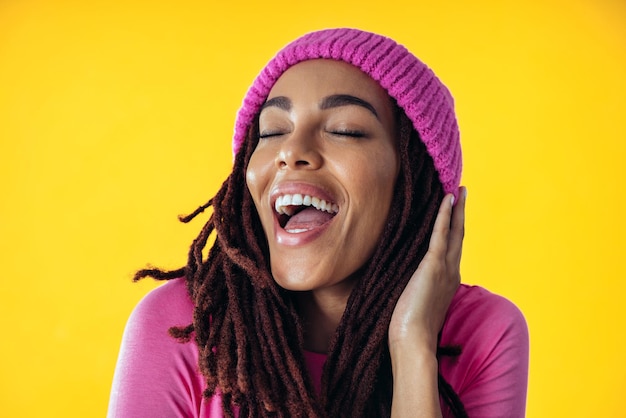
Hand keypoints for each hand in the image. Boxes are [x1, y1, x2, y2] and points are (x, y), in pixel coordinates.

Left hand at [389, 186, 465, 352]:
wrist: (412, 341)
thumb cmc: (408, 327)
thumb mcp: (414, 300)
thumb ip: (414, 285)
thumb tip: (401, 276)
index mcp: (448, 281)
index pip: (452, 248)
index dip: (454, 228)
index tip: (454, 212)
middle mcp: (451, 272)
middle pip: (458, 236)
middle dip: (460, 213)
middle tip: (461, 192)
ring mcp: (445, 268)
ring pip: (454, 231)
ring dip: (456, 209)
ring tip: (457, 191)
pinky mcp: (433, 266)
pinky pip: (441, 234)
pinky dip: (445, 215)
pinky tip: (447, 200)